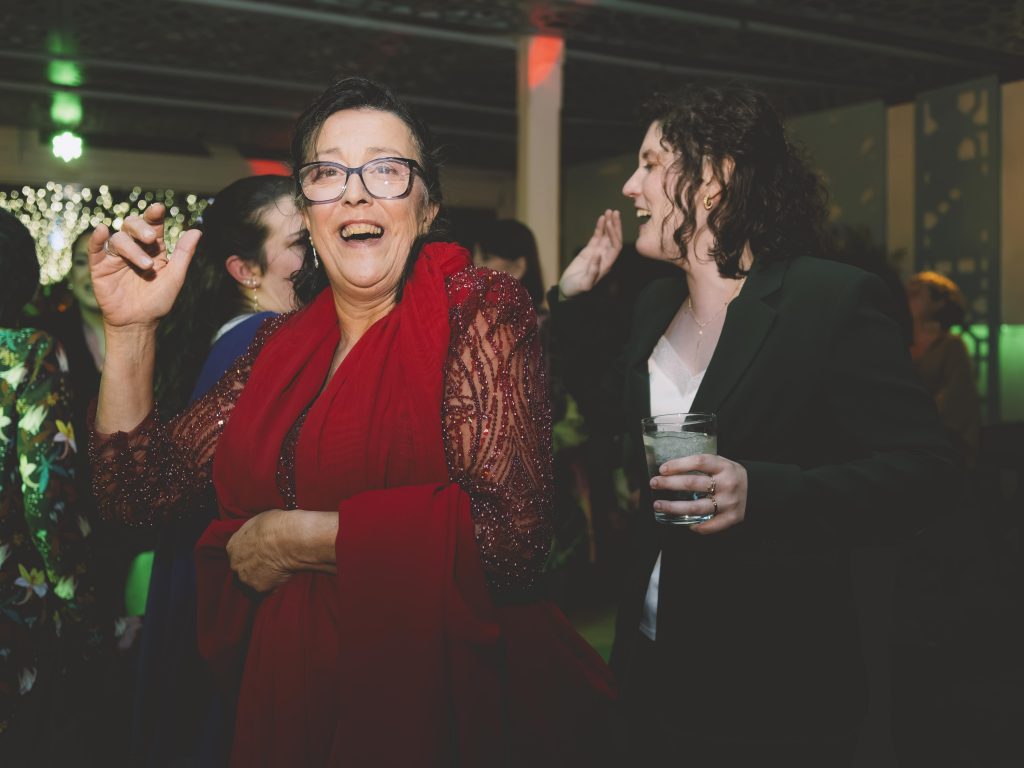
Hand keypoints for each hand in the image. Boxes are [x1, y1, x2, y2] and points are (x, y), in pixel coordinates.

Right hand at [88, 203, 201, 329]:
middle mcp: (134, 248)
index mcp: (153, 248)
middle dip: (141, 228)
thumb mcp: (175, 277)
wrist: (139, 322)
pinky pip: (95, 248)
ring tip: (146, 266)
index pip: (153, 225)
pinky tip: (101, 231)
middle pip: (132, 225)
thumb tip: (197, 230)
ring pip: (119, 239)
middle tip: (151, 238)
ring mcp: (116, 256)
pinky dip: (97, 238)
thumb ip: (183, 253)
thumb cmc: (158, 300)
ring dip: (132, 248)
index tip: (159, 208)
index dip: (154, 215)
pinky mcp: (100, 267)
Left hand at [226, 508, 337, 592]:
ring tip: (275, 574)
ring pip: (250, 585)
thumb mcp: (260, 521)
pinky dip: (272, 587)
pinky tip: (282, 578)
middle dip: (252, 570)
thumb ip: (254, 533)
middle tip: (268, 565)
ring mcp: (246, 579)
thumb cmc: (278, 526)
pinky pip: (265, 592)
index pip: (237, 555)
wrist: (289, 539)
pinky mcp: (260, 589)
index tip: (259, 555)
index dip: (249, 555)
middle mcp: (235, 564)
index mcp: (233, 546)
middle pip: (241, 571)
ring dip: (260, 581)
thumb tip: (259, 534)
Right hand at [558, 210, 621, 297]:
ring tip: (609, 211)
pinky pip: (597, 237)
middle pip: (614, 239)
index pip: (616, 247)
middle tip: (614, 212)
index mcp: (606, 265)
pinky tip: (601, 218)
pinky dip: (600, 228)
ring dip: (609, 224)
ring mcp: (597, 253)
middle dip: (615, 225)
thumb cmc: (575, 290)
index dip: (615, 234)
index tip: (611, 223)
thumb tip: (597, 255)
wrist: (567, 291)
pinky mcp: (589, 251)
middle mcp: (605, 258)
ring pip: (607, 236)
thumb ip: (592, 272)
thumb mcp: (584, 284)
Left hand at [649, 454, 747, 533]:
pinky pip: (710, 525)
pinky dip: (696, 525)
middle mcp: (727, 484)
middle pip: (693, 484)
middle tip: (654, 483)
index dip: (678, 464)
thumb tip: (669, 470)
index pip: (698, 462)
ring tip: (658, 505)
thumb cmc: (730, 475)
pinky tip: (685, 523)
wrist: (758, 490)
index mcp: (724, 466)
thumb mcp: (721, 464)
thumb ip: (701, 466)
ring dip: (674, 507)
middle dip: (669, 484)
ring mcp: (729, 502)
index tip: (662, 469)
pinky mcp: (732, 518)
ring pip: (696, 507)